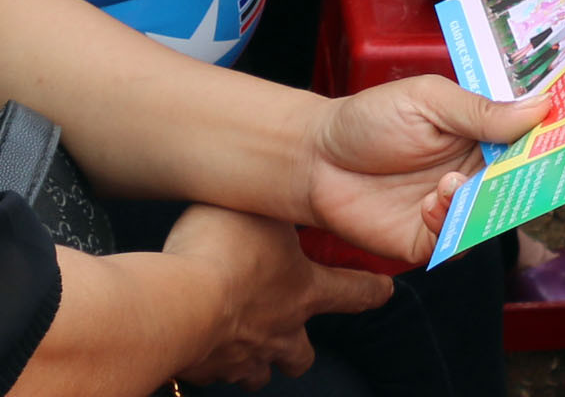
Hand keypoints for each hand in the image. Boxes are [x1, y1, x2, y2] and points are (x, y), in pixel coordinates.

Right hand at [164, 203, 382, 386]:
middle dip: (298, 350)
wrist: (179, 304)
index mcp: (304, 290)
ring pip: (258, 373)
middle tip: (287, 332)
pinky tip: (198, 338)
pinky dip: (212, 359)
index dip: (373, 289)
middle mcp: (281, 331)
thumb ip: (274, 206)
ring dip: (253, 358)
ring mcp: (245, 357)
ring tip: (239, 340)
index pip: (355, 292)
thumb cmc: (221, 251)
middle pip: (302, 356)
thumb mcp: (259, 209)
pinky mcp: (209, 369)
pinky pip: (215, 372)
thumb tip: (284, 192)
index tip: (385, 289)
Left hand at [300, 76, 547, 263]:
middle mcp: (474, 172)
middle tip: (523, 172)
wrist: (314, 159)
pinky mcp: (429, 239)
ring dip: (479, 203)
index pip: (528, 139)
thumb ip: (481, 111)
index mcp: (480, 132)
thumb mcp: (429, 100)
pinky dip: (451, 226)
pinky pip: (458, 242)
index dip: (552, 138)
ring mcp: (454, 207)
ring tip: (448, 184)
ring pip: (493, 216)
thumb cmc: (369, 119)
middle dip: (526, 179)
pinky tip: (430, 203)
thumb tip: (542, 107)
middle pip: (520, 182)